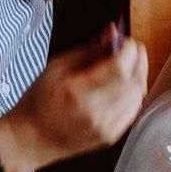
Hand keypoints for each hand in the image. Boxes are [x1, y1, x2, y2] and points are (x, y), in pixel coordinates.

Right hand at [0, 25, 147, 171]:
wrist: (32, 139)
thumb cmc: (39, 101)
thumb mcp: (58, 67)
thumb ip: (91, 50)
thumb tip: (114, 32)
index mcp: (77, 92)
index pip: (119, 68)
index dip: (128, 50)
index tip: (125, 41)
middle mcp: (94, 113)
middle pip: (134, 81)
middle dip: (138, 59)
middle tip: (130, 48)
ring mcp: (104, 127)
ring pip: (138, 95)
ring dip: (137, 75)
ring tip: (125, 66)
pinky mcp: (110, 136)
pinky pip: (133, 109)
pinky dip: (133, 93)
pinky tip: (122, 86)